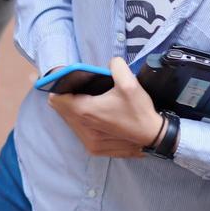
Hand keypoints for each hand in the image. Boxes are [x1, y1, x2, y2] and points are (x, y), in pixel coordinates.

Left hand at [46, 57, 162, 158]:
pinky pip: (78, 131)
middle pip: (60, 110)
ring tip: (83, 99)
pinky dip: (80, 122)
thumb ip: (116, 66)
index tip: (66, 81)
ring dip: (72, 110)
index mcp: (86, 111)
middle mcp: (83, 128)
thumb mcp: (130, 83)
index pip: (57, 100)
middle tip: (75, 88)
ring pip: (68, 122)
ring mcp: (87, 141)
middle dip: (66, 98)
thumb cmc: (139, 111)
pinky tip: (91, 113)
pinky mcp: (93, 148)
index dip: (59, 88)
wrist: (152, 135)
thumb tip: (110, 62)